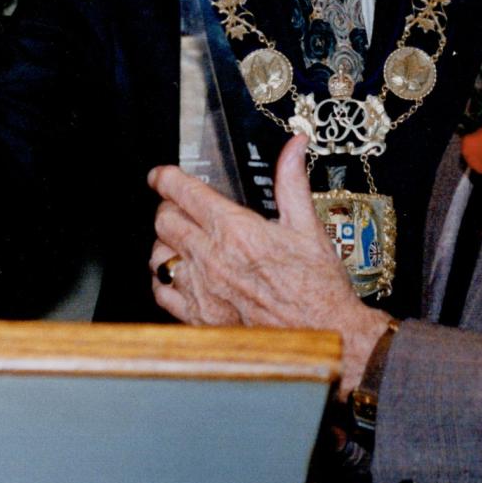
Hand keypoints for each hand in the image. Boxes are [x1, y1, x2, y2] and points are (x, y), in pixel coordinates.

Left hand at [149, 134, 391, 398]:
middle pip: (165, 221)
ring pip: (158, 255)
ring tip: (179, 239)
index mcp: (237, 232)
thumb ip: (292, 181)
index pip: (185, 194)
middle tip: (178, 205)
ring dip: (165, 242)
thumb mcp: (309, 225)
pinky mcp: (199, 318)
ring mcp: (203, 291)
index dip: (167, 179)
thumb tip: (293, 147)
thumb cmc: (318, 286)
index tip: (162, 175)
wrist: (322, 335)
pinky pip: (162, 292)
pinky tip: (180, 274)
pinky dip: (165, 279)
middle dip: (168, 207)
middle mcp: (213, 260)